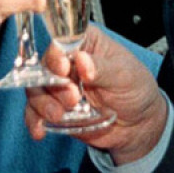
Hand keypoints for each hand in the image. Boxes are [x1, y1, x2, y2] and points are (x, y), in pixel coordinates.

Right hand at [25, 26, 167, 163]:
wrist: (138, 125)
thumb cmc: (135, 89)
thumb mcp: (125, 76)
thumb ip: (102, 68)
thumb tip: (82, 60)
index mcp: (85, 42)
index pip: (62, 41)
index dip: (57, 55)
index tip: (63, 68)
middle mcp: (67, 60)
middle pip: (45, 66)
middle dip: (53, 85)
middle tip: (72, 99)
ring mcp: (58, 84)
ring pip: (36, 89)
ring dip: (43, 104)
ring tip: (59, 116)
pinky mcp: (54, 106)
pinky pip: (35, 111)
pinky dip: (35, 121)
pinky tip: (40, 131)